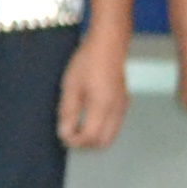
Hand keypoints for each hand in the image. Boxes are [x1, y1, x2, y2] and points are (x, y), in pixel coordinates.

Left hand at [55, 31, 130, 150]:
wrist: (108, 43)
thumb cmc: (87, 62)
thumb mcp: (71, 86)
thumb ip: (68, 112)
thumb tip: (64, 133)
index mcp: (103, 106)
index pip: (90, 137)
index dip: (75, 141)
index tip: (62, 135)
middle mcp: (117, 110)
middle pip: (103, 142)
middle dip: (85, 144)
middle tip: (69, 135)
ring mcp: (123, 106)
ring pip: (110, 135)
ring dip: (93, 137)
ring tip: (75, 127)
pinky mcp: (123, 101)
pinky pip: (113, 124)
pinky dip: (101, 128)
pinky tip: (87, 118)